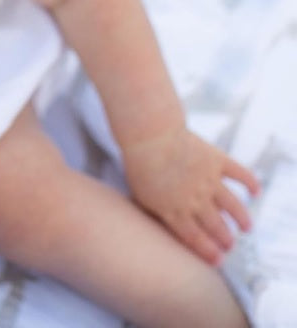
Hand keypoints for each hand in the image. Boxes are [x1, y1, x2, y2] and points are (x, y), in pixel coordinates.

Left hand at [122, 125, 259, 264]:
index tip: (219, 260)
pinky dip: (250, 183)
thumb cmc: (138, 164)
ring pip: (232, 206)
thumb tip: (164, 226)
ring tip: (246, 227)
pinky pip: (239, 174)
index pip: (195, 238)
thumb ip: (155, 213)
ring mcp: (208, 181)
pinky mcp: (217, 161)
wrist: (148, 133)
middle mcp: (195, 200)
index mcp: (175, 211)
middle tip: (230, 244)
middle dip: (226, 239)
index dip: (209, 251)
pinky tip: (256, 191)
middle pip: (216, 226)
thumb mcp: (140, 196)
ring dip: (241, 219)